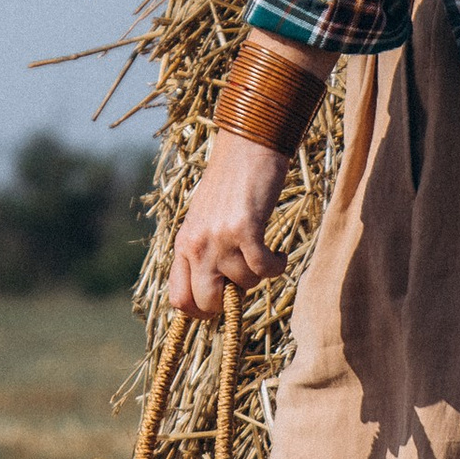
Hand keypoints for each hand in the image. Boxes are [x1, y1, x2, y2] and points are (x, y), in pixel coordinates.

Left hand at [168, 131, 291, 319]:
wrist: (248, 146)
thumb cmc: (231, 183)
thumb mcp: (206, 221)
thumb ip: (205, 253)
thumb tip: (220, 294)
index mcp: (183, 244)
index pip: (179, 299)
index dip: (200, 312)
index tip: (222, 305)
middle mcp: (196, 244)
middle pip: (207, 303)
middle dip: (232, 302)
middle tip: (247, 282)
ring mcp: (219, 239)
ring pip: (244, 285)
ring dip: (260, 275)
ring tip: (266, 253)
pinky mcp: (245, 230)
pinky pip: (264, 270)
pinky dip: (278, 266)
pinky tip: (280, 254)